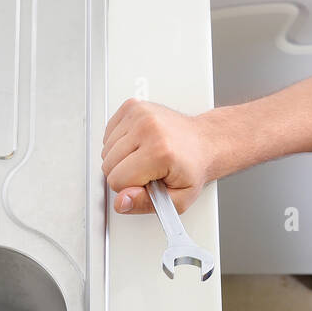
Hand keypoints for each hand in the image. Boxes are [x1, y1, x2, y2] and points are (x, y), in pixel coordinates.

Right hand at [100, 99, 214, 214]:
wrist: (205, 142)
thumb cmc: (192, 168)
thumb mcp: (177, 199)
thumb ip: (145, 204)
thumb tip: (121, 201)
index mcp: (159, 151)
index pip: (117, 180)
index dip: (130, 189)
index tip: (147, 182)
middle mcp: (148, 128)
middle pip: (108, 165)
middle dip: (125, 174)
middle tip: (148, 170)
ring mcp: (139, 114)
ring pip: (106, 150)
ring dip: (121, 158)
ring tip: (144, 157)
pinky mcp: (132, 106)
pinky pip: (108, 135)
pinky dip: (119, 143)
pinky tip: (138, 145)